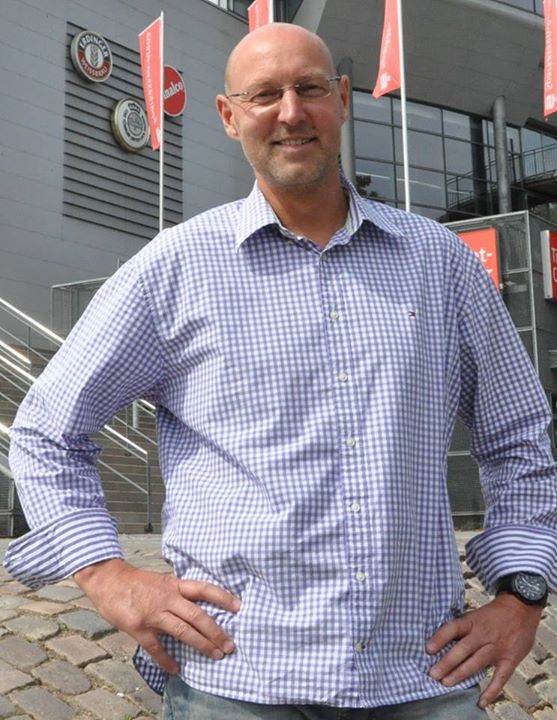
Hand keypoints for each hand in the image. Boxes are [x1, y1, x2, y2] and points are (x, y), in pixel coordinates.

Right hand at [74, 559, 240, 672]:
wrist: (108, 580)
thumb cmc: (136, 581)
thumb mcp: (161, 580)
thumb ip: (177, 592)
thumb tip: (197, 605)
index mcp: (174, 585)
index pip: (204, 588)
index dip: (222, 597)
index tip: (239, 607)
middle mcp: (167, 598)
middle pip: (198, 615)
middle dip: (216, 631)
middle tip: (230, 645)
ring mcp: (153, 614)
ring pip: (183, 631)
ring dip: (201, 644)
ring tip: (215, 655)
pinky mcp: (139, 628)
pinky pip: (157, 648)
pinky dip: (167, 660)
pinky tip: (176, 669)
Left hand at [426, 594, 541, 708]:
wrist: (520, 607)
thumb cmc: (493, 613)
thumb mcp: (475, 614)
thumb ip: (462, 628)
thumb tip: (440, 640)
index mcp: (472, 621)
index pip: (453, 628)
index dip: (440, 638)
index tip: (428, 650)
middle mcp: (483, 635)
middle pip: (463, 649)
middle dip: (447, 663)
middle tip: (433, 674)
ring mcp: (497, 648)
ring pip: (477, 663)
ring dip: (461, 674)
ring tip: (446, 684)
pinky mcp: (510, 659)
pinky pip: (500, 677)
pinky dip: (491, 691)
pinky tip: (481, 701)